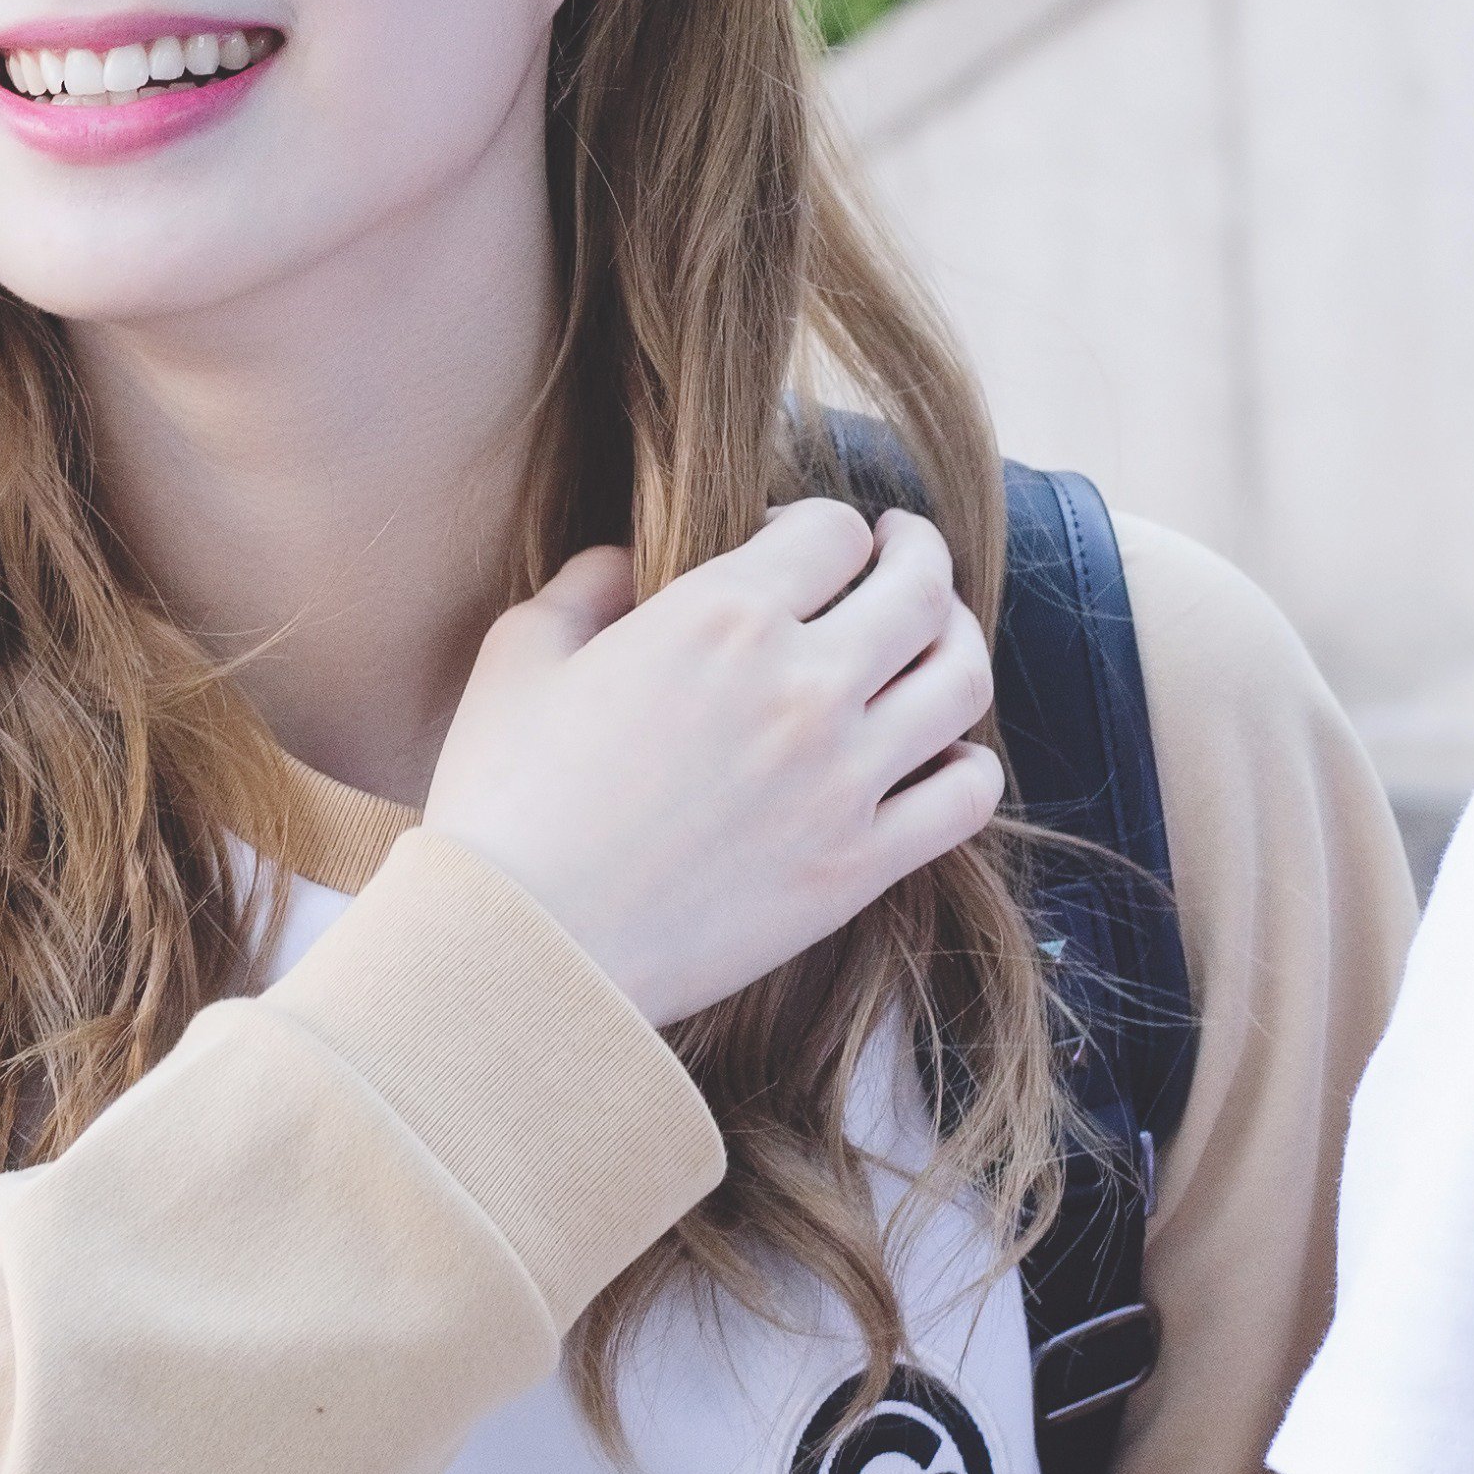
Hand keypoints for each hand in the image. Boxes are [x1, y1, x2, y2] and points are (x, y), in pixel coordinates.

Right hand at [424, 502, 1000, 1027]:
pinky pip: (966, 794)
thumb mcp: (520, 656)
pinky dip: (968, 762)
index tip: (796, 545)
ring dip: (957, 642)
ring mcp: (845, 778)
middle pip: (921, 587)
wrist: (529, 947)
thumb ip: (587, 585)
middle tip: (901, 553)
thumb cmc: (504, 801)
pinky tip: (938, 754)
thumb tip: (629, 564)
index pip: (832, 531)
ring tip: (935, 640)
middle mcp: (805, 684)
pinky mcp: (859, 865)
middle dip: (915, 553)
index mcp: (723, 618)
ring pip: (961, 678)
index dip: (819, 525)